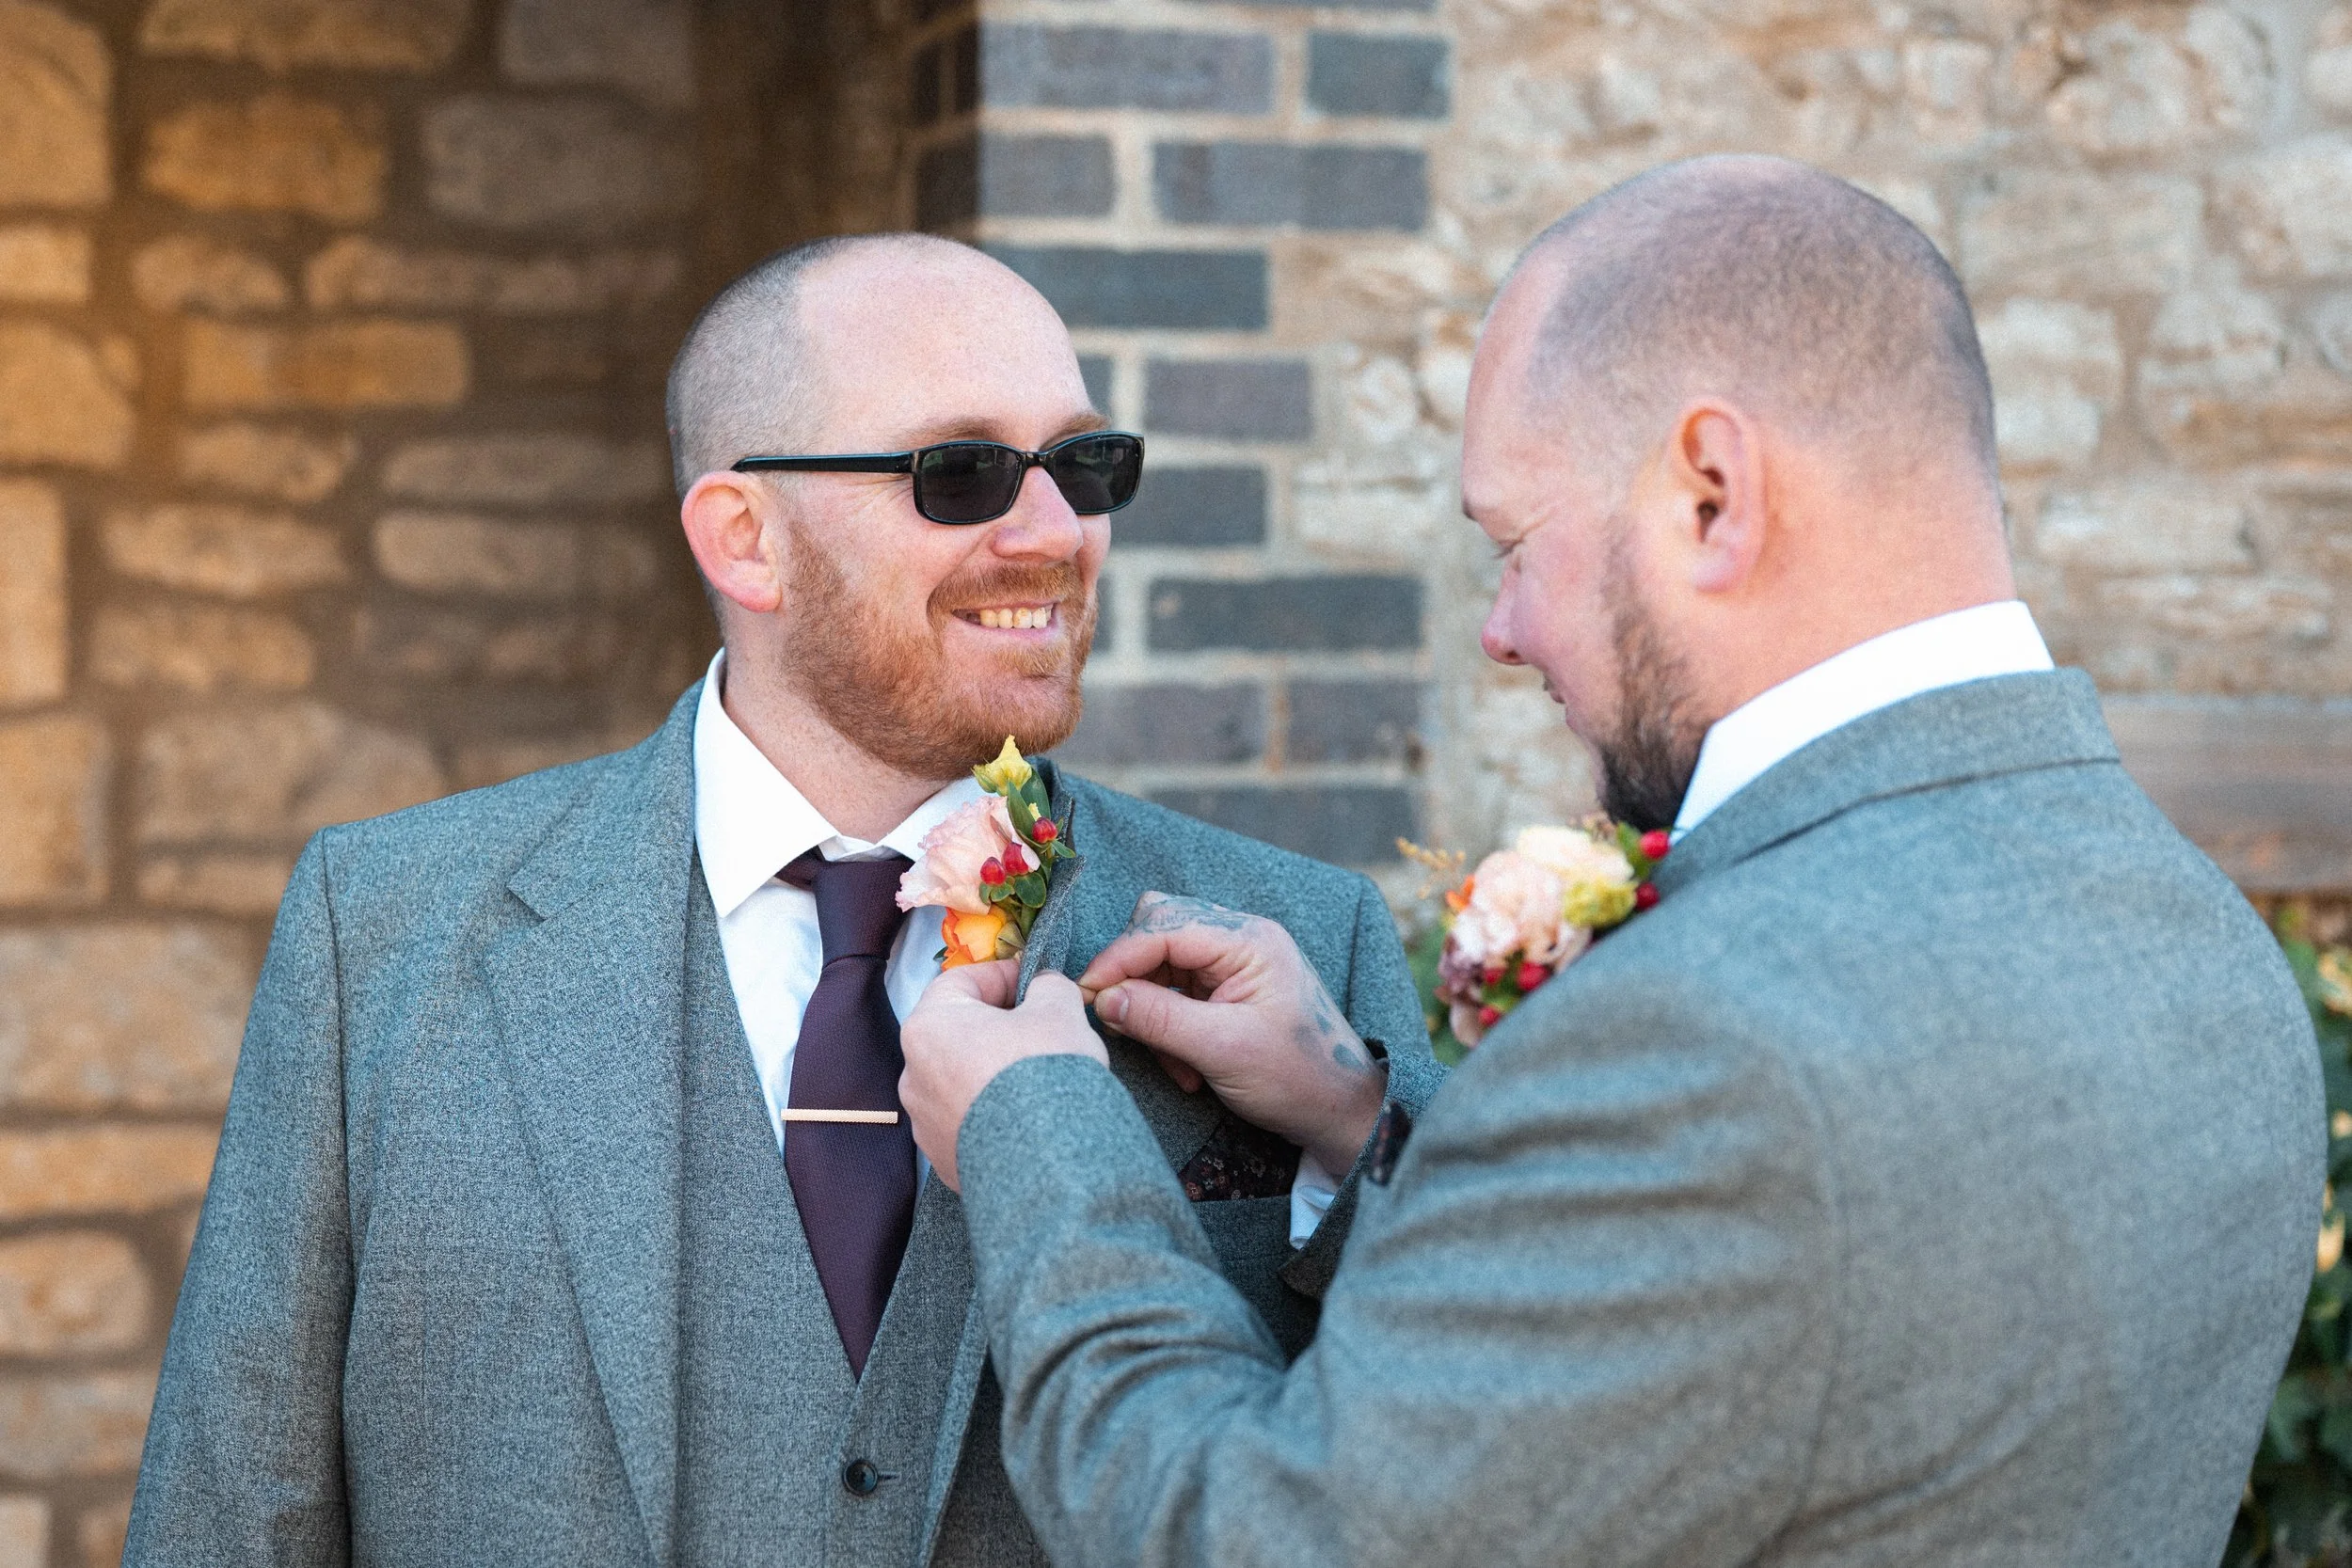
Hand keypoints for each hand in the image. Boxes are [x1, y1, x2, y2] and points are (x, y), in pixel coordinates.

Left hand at [899, 959, 1107, 1191]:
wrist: (1045, 1164)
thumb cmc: (1042, 1072)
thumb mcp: (1059, 1010)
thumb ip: (1048, 986)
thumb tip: (1045, 987)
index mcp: (928, 1027)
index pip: (959, 981)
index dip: (1001, 975)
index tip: (1034, 981)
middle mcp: (913, 1074)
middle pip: (956, 1033)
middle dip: (997, 1025)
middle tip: (1040, 1027)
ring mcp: (924, 1123)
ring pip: (959, 1080)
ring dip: (992, 1071)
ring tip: (1037, 1078)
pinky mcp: (942, 1160)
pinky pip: (967, 1121)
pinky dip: (992, 1112)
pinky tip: (1027, 1117)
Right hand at [1078, 894, 1385, 1173]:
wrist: (1341, 1110)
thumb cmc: (1297, 1078)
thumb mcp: (1222, 1050)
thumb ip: (1159, 1018)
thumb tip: (1102, 998)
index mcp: (1250, 941)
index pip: (1164, 927)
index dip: (1118, 958)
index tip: (1086, 994)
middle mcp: (1243, 940)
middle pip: (1160, 932)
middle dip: (1136, 980)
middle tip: (1122, 1023)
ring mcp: (1237, 963)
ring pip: (1163, 964)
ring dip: (1154, 1012)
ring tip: (1174, 1063)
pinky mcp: (1230, 988)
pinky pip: (1178, 991)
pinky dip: (1170, 1027)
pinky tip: (1186, 1067)